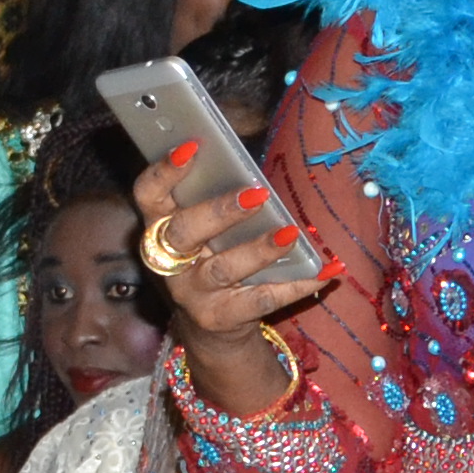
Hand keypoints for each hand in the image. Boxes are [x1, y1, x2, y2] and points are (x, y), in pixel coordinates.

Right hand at [132, 148, 332, 402]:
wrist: (214, 326)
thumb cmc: (214, 258)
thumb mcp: (206, 231)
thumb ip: (217, 201)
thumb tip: (256, 176)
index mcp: (160, 228)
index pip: (148, 195)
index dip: (163, 172)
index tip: (193, 146)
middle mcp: (168, 260)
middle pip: (183, 232)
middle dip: (219, 211)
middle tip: (257, 194)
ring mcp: (191, 293)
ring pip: (222, 269)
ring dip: (258, 250)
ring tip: (290, 234)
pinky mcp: (219, 318)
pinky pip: (260, 299)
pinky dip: (296, 285)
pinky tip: (325, 272)